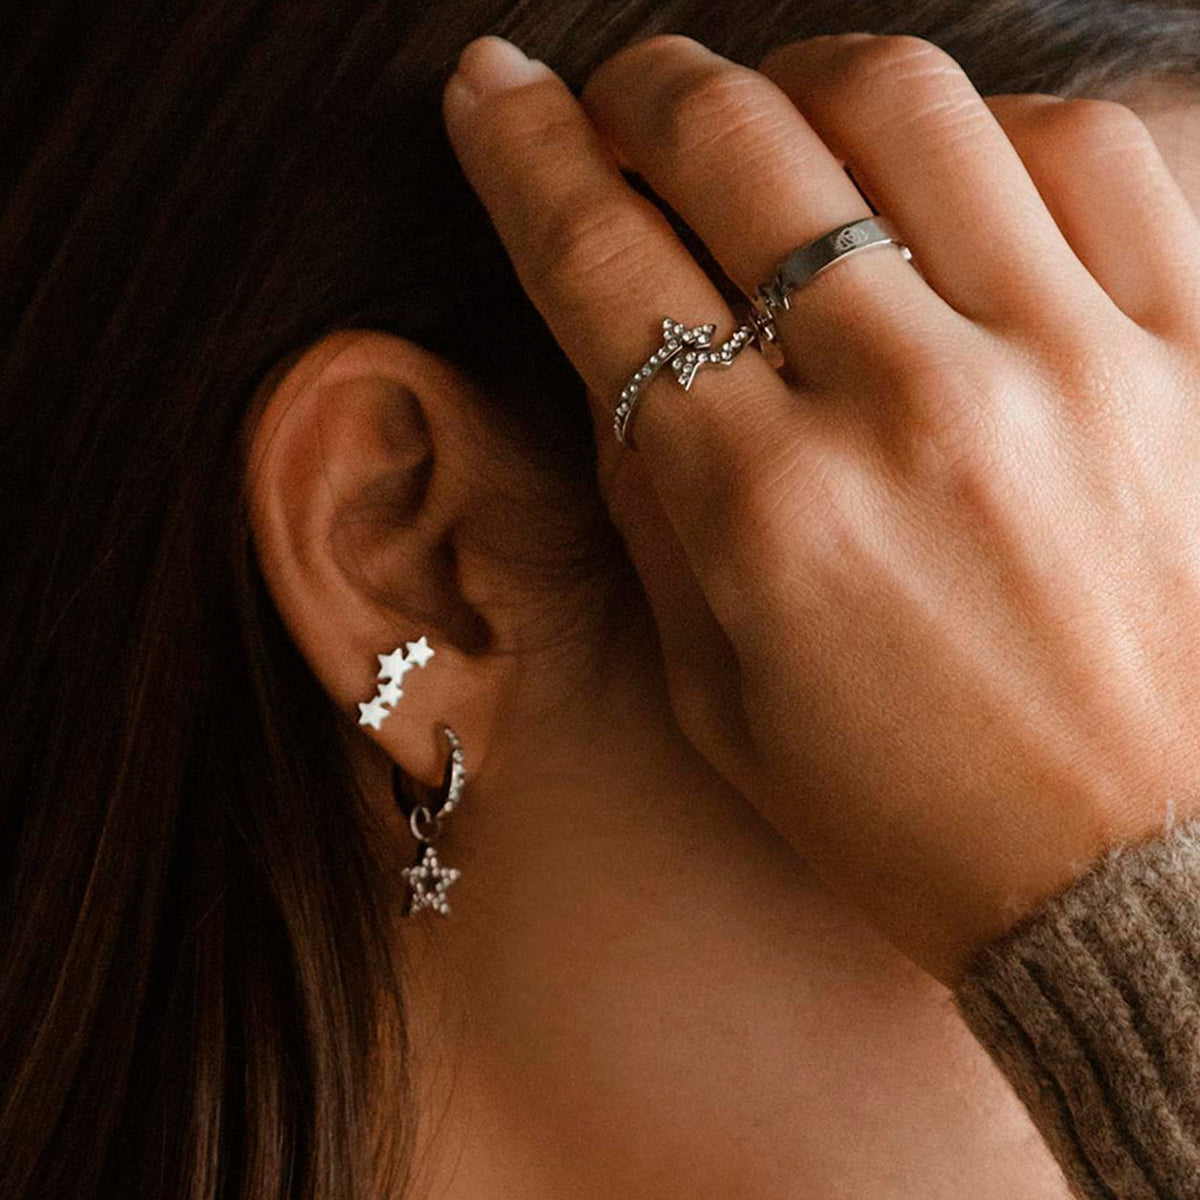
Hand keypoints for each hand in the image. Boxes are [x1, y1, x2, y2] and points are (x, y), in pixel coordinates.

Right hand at [443, 33, 1199, 984]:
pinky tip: (945, 173)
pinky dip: (990, 126)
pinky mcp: (1187, 357)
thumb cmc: (917, 817)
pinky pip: (1087, 151)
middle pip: (734, 145)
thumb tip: (624, 355)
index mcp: (764, 511)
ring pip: (903, 102)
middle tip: (623, 93)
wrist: (1150, 885)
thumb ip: (654, 513)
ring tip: (777, 118)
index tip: (492, 92)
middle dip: (646, 88)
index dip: (524, 154)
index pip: (601, 265)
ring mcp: (1063, 363)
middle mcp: (905, 407)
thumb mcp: (722, 700)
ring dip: (800, 80)